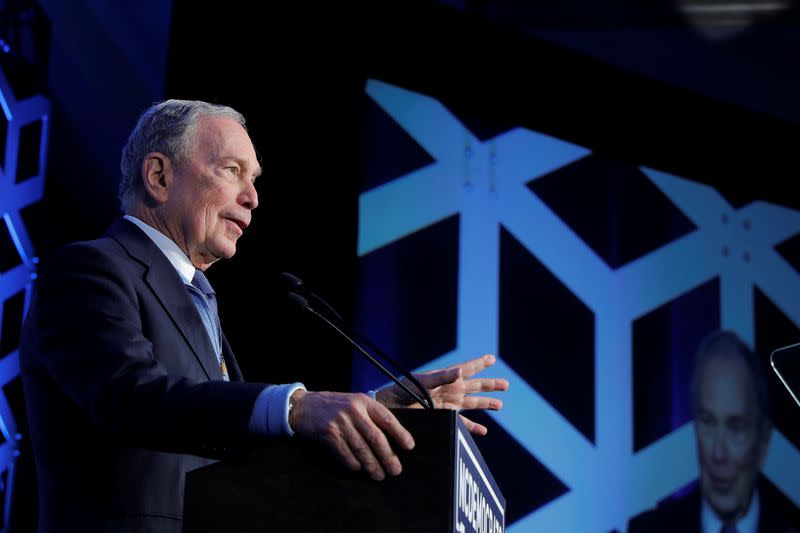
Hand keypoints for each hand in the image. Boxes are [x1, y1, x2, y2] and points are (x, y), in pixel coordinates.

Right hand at [289, 389, 414, 480]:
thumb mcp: (353, 403)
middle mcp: (354, 411)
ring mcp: (341, 422)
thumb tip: (389, 439)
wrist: (303, 406)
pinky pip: (345, 453)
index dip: (400, 433)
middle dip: (388, 456)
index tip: (409, 446)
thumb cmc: (333, 406)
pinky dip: (353, 463)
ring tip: (379, 475)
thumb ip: (369, 416)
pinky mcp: (329, 434)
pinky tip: (358, 469)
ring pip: (361, 448)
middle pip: (376, 437)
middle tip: (396, 470)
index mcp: (364, 402)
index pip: (387, 419)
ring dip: (372, 465)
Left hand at [376, 354, 508, 435]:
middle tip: (506, 385)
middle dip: (490, 385)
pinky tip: (483, 431)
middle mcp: (450, 390)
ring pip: (473, 404)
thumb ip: (442, 377)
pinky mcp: (444, 418)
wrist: (391, 407)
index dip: (479, 363)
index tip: (492, 358)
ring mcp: (448, 404)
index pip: (467, 369)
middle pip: (475, 387)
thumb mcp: (423, 381)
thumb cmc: (404, 389)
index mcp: (447, 378)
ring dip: (486, 404)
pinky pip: (462, 424)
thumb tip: (461, 372)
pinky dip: (473, 427)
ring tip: (500, 405)